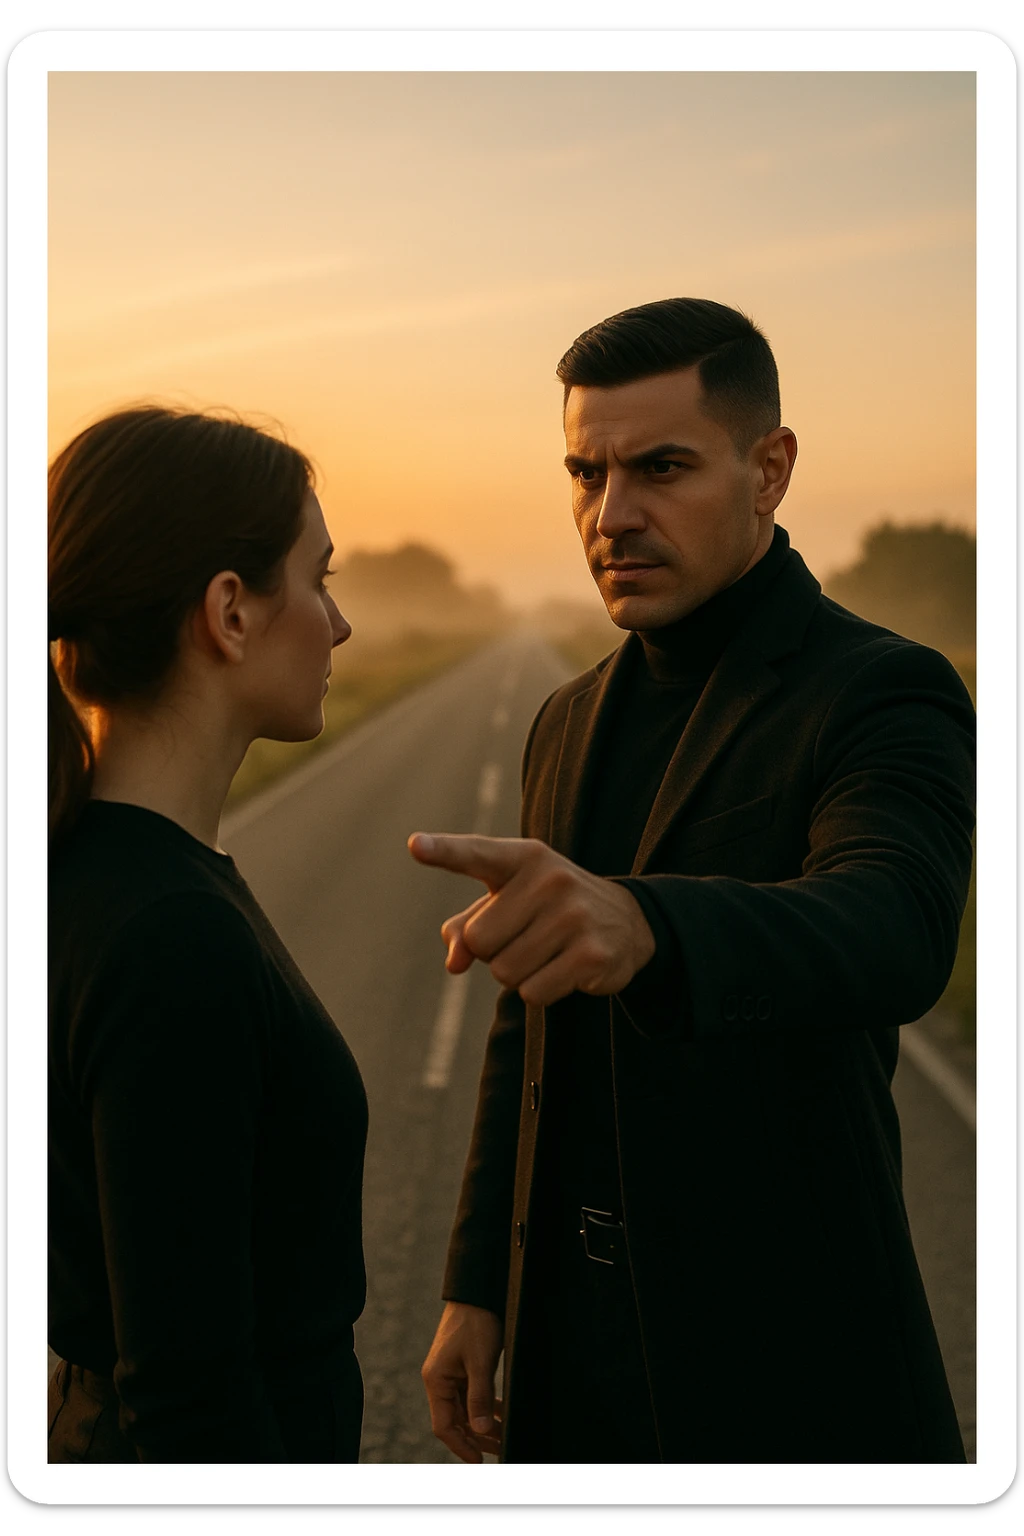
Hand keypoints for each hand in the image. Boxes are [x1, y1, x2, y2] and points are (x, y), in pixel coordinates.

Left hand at [407, 833, 655, 1006]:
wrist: (628, 922)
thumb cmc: (548, 910)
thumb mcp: (508, 905)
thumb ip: (466, 928)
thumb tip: (454, 963)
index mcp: (523, 857)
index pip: (476, 853)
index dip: (443, 851)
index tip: (415, 846)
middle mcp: (551, 880)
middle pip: (479, 941)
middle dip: (494, 951)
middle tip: (527, 936)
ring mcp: (574, 916)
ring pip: (504, 973)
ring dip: (518, 974)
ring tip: (548, 952)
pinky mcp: (591, 954)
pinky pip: (533, 993)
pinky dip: (541, 991)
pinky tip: (565, 969)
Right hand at [421, 1301, 503, 1462]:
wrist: (478, 1290)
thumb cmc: (476, 1322)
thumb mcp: (480, 1361)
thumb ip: (479, 1396)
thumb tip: (479, 1431)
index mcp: (437, 1380)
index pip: (444, 1425)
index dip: (461, 1446)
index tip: (480, 1461)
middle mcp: (440, 1380)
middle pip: (455, 1420)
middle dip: (476, 1438)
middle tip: (499, 1451)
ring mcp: (451, 1373)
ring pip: (466, 1409)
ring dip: (483, 1424)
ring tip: (504, 1436)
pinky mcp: (463, 1366)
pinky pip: (472, 1394)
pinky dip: (486, 1406)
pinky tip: (501, 1414)